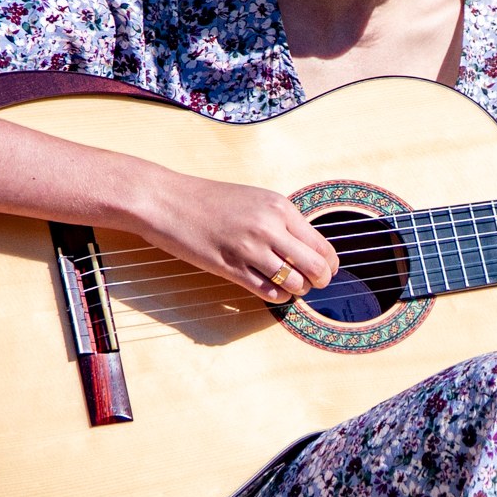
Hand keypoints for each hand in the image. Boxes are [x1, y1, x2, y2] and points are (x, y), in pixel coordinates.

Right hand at [123, 172, 340, 303]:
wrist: (168, 201)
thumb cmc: (209, 200)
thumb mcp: (255, 200)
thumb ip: (282, 221)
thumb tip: (307, 248)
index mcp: (280, 207)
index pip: (322, 245)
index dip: (329, 265)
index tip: (325, 271)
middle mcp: (270, 227)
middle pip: (315, 267)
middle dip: (318, 282)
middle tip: (311, 284)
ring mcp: (250, 249)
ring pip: (294, 283)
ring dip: (296, 291)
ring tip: (288, 287)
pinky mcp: (230, 268)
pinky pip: (268, 292)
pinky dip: (277, 297)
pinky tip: (271, 291)